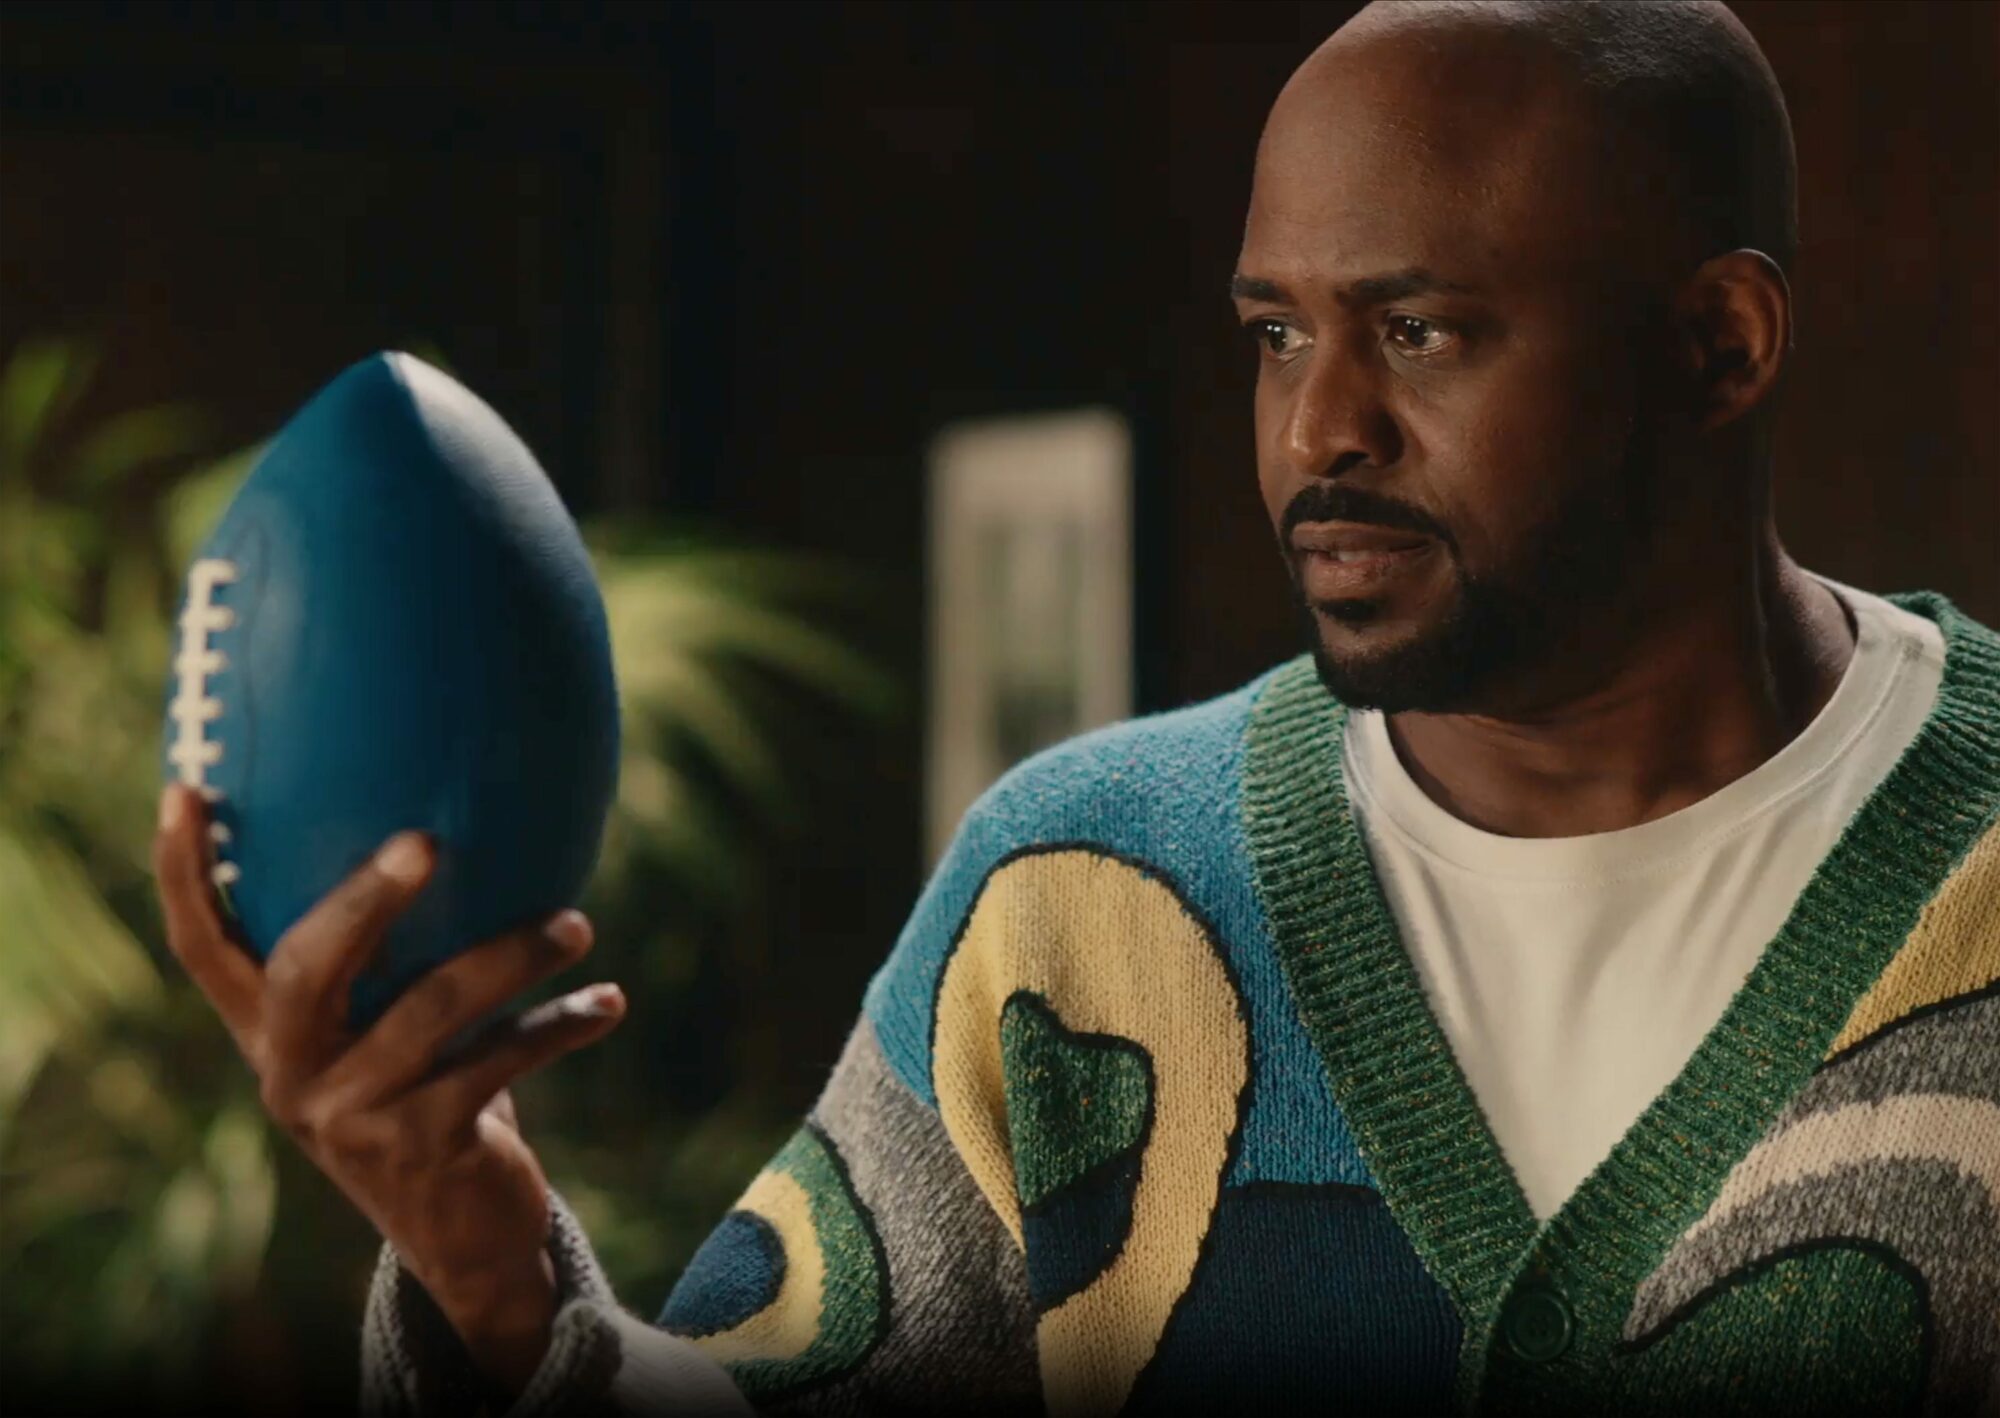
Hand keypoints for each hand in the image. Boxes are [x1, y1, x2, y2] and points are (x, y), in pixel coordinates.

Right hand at [151, 783, 625, 1396]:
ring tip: (576, 925)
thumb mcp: (389, 1032)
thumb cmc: (433, 1096)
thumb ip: (391, 959)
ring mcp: (351, 1116)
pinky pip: (500, 1060)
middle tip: (426, 840)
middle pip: (306, 968)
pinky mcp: (423, 1145)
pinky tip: (608, 1003)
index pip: (201, 949)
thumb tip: (454, 818)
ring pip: (431, 1009)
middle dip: (364, 898)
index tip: (186, 790)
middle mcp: (293, 1074)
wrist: (465, 1236)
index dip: (184, 873)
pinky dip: (561, 1025)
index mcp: (270, 1034)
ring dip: (514, 956)